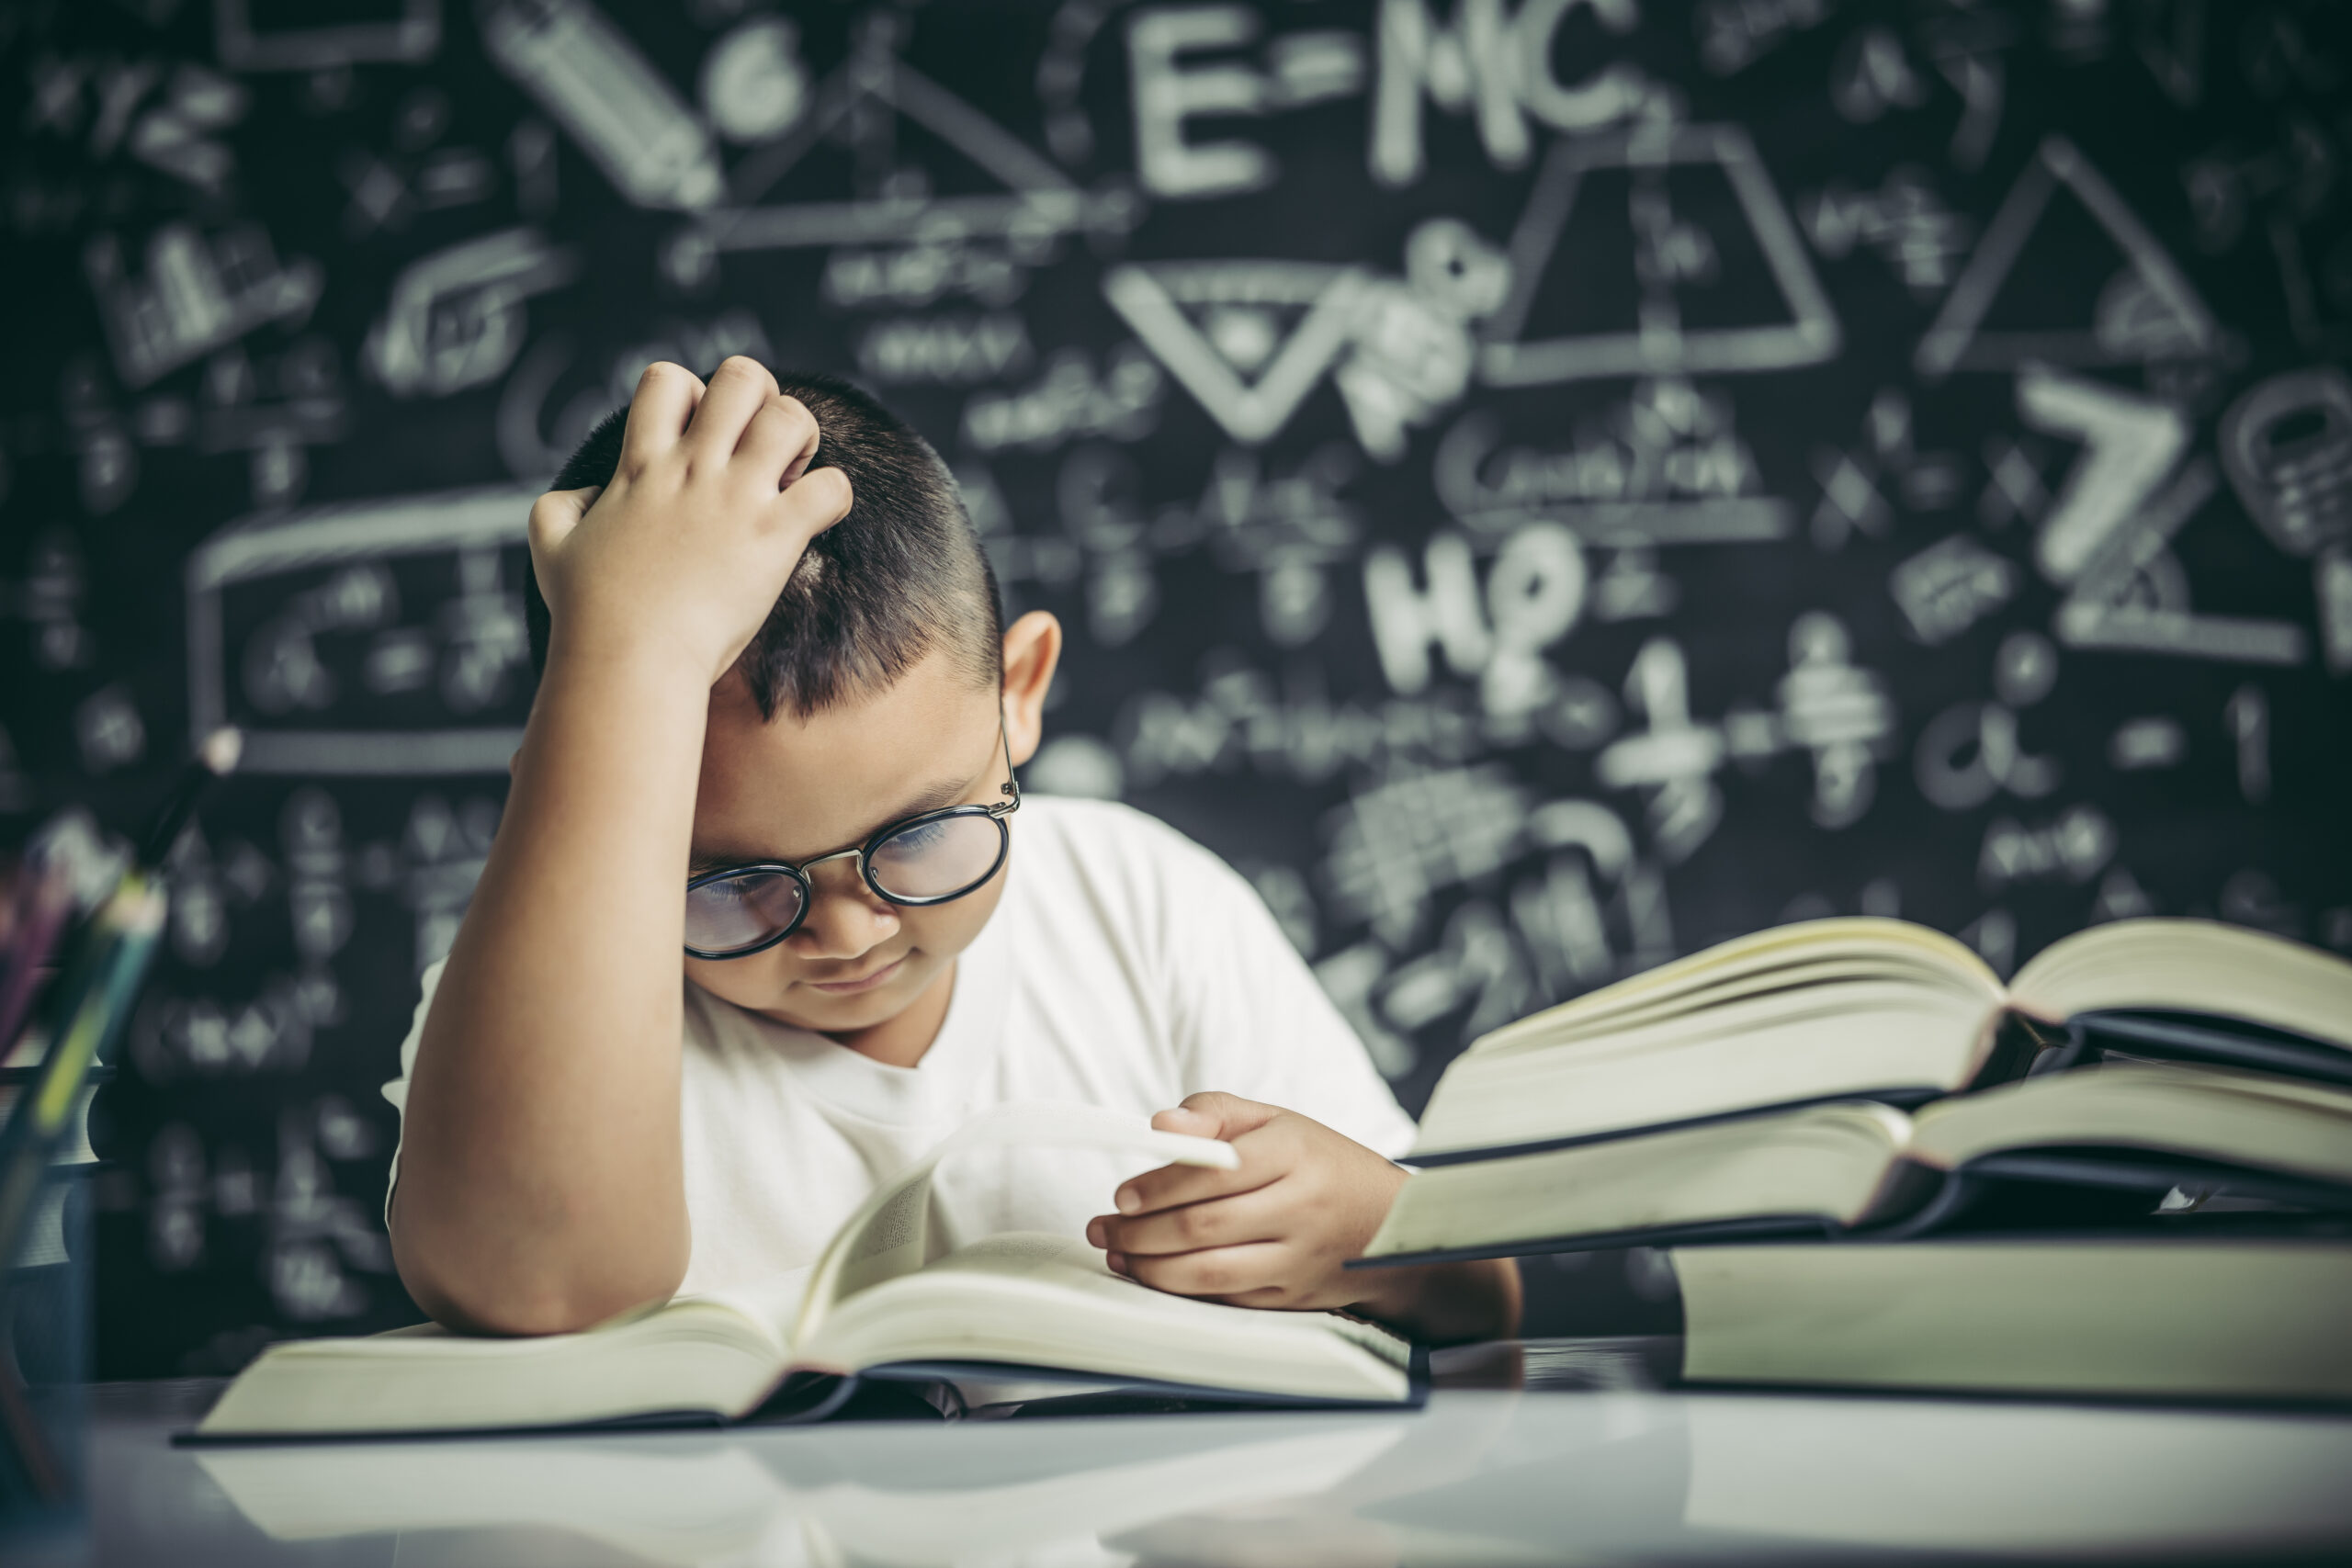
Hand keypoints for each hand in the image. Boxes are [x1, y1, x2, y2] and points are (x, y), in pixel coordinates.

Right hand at [526, 356, 853, 685]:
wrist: (628, 660)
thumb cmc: (589, 614)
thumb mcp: (550, 547)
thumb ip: (561, 505)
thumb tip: (588, 493)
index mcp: (641, 467)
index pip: (668, 378)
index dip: (693, 396)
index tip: (702, 442)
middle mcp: (692, 470)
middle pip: (741, 377)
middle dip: (763, 399)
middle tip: (763, 449)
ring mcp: (735, 499)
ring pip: (792, 416)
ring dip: (803, 439)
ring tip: (792, 478)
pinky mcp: (774, 536)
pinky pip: (831, 487)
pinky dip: (834, 496)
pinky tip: (814, 521)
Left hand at [1085, 1092, 1408, 1310]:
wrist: (1394, 1227)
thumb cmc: (1323, 1165)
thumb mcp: (1279, 1121)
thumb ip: (1217, 1111)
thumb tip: (1160, 1124)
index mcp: (1294, 1154)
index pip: (1215, 1172)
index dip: (1160, 1186)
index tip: (1122, 1194)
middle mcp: (1299, 1208)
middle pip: (1204, 1226)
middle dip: (1140, 1231)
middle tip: (1103, 1228)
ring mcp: (1298, 1259)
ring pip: (1210, 1272)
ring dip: (1151, 1268)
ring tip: (1118, 1254)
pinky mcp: (1293, 1298)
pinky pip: (1227, 1300)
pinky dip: (1182, 1292)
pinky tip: (1154, 1275)